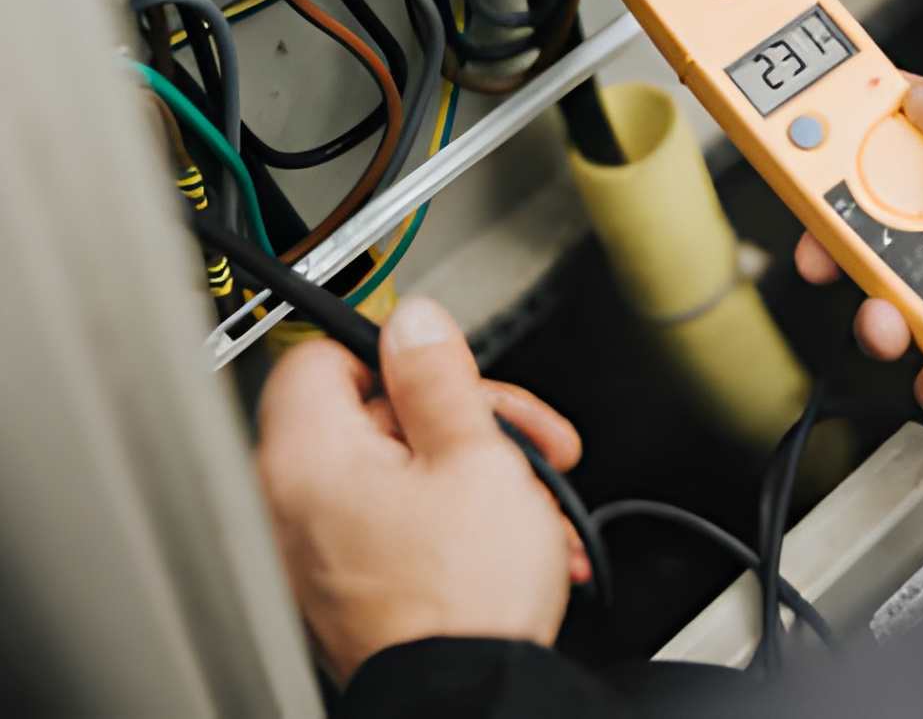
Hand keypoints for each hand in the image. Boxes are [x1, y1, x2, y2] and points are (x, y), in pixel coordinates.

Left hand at [255, 296, 586, 685]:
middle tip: (526, 438)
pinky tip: (524, 540)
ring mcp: (323, 551)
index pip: (321, 356)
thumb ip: (439, 378)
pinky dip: (466, 521)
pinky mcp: (354, 587)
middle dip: (471, 421)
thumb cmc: (464, 596)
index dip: (394, 351)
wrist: (471, 696)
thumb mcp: (475, 455)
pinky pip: (408, 525)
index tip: (445, 366)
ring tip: (540, 504)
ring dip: (484, 475)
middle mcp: (298, 503)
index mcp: (312, 457)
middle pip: (381, 416)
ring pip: (408, 473)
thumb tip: (414, 324)